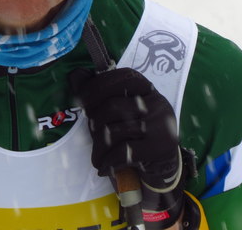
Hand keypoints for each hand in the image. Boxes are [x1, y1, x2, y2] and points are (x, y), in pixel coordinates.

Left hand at [69, 67, 185, 225]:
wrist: (166, 166)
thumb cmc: (137, 133)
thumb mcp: (124, 110)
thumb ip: (101, 93)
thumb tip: (76, 74)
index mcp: (147, 89)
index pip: (123, 78)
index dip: (99, 85)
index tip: (82, 99)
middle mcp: (157, 102)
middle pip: (114, 106)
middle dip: (95, 121)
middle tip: (90, 131)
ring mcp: (161, 124)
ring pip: (115, 131)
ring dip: (99, 147)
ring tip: (96, 156)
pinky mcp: (161, 147)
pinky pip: (125, 151)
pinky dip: (109, 161)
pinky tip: (104, 167)